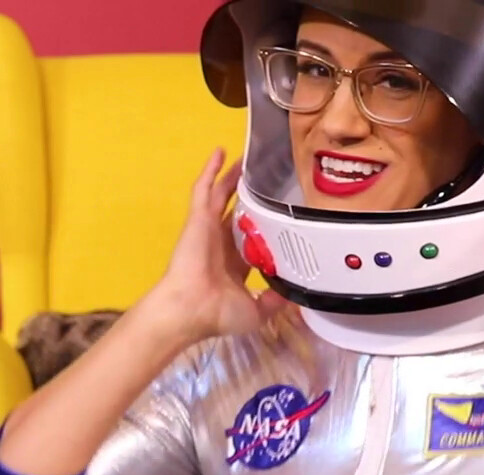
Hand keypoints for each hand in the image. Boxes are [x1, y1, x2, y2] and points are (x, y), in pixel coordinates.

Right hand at [136, 148, 284, 344]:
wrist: (191, 308)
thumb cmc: (218, 313)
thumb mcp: (257, 312)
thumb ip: (275, 300)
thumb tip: (292, 292)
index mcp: (233, 264)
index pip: (252, 238)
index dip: (264, 225)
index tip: (279, 213)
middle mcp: (221, 243)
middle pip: (237, 211)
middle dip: (249, 195)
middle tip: (265, 177)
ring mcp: (208, 228)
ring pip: (222, 195)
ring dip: (232, 177)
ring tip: (245, 158)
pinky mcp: (198, 218)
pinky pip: (204, 189)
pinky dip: (211, 170)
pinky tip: (220, 152)